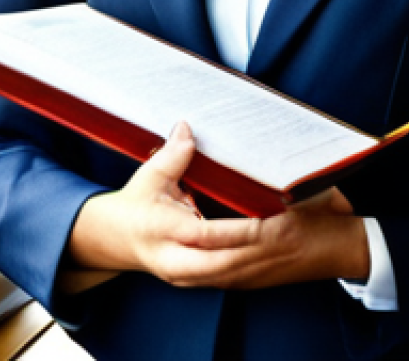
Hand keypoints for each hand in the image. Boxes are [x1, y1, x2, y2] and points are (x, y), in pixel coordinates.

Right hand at [63, 121, 369, 291]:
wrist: (115, 241)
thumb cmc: (135, 206)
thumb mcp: (149, 177)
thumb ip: (172, 156)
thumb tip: (186, 128)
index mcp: (162, 232)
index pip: (206, 235)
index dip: (239, 229)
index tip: (267, 217)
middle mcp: (176, 261)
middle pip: (226, 264)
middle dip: (260, 250)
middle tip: (293, 231)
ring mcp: (187, 276)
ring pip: (232, 275)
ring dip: (263, 261)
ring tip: (294, 240)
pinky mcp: (198, 280)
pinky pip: (231, 277)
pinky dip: (255, 265)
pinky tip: (277, 252)